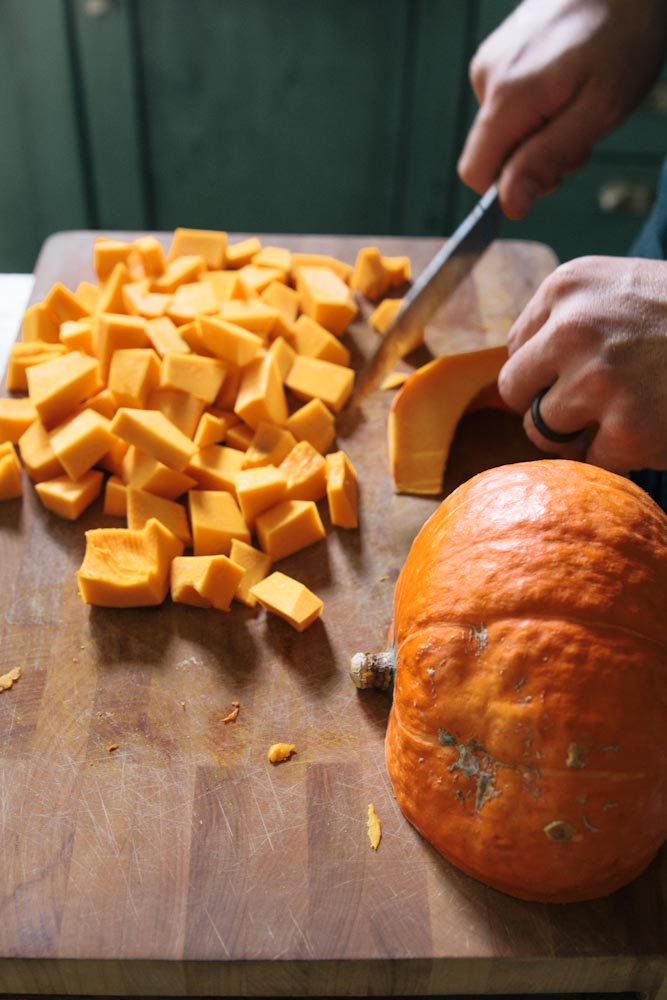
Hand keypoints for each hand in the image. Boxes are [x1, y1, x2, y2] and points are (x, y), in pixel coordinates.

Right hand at [458, 0, 666, 217]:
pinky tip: (566, 83)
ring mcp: (491, 61)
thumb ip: (548, 158)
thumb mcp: (599, 111)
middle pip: (492, 153)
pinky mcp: (500, 52)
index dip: (510, 185)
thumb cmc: (623, 36)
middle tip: (579, 128)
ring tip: (577, 99)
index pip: (475, 173)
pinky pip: (508, 103)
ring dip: (539, 130)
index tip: (552, 168)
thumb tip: (509, 203)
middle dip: (533, 156)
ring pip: (502, 130)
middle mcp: (487, 77)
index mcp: (507, 97)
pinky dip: (538, 106)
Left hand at [498, 256, 666, 472]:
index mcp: (568, 285)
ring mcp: (599, 381)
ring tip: (626, 411)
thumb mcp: (622, 288)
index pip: (516, 347)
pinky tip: (650, 428)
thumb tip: (514, 378)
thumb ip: (566, 318)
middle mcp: (573, 327)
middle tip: (597, 400)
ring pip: (543, 431)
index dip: (549, 367)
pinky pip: (591, 461)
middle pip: (516, 390)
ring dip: (579, 433)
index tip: (584, 366)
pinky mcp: (627, 430)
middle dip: (550, 401)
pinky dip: (619, 457)